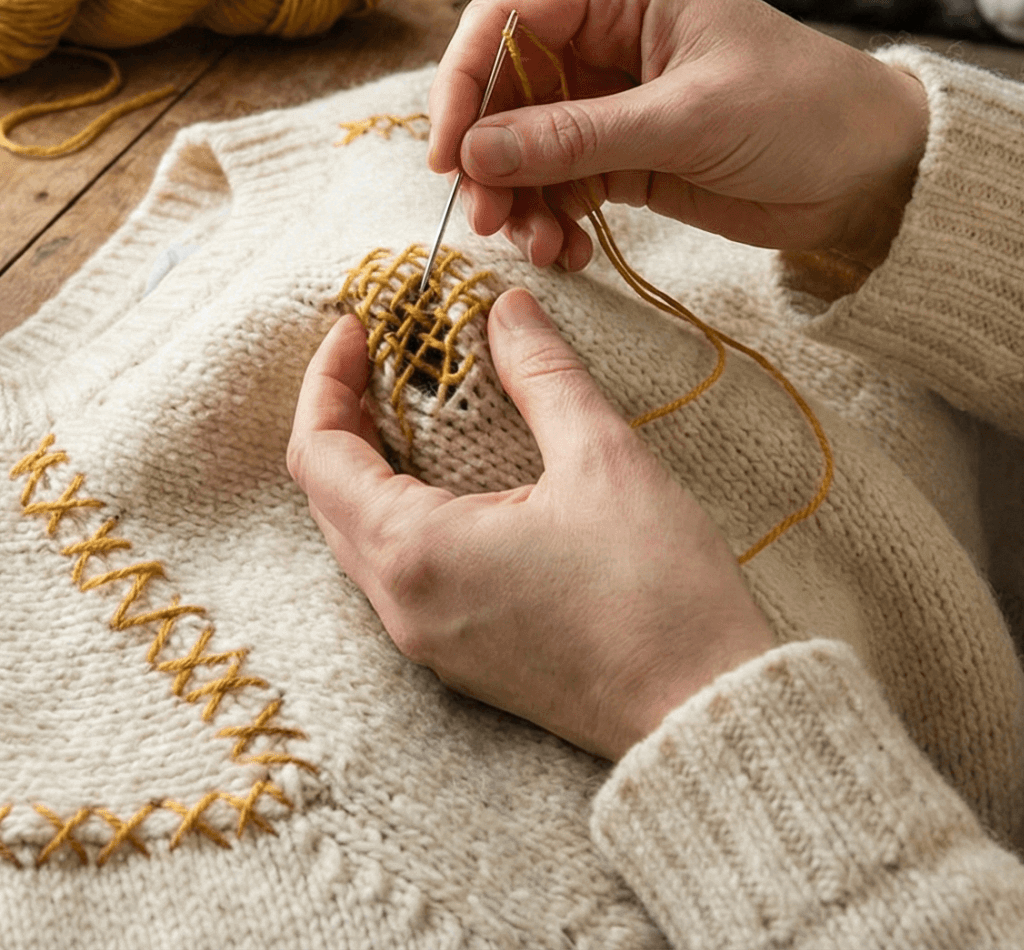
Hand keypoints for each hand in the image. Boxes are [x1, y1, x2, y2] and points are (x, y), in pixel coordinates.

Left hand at [286, 287, 774, 760]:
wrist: (705, 713)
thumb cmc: (657, 593)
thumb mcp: (601, 460)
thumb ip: (542, 374)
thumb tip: (506, 309)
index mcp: (413, 552)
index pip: (318, 453)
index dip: (327, 380)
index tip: (359, 328)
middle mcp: (400, 605)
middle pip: (326, 496)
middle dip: (343, 417)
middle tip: (385, 358)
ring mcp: (426, 641)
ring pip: (358, 538)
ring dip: (370, 468)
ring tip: (415, 407)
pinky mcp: (459, 659)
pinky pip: (398, 573)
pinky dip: (400, 514)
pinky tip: (451, 479)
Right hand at [426, 0, 928, 272]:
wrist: (880, 173)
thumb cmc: (804, 111)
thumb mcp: (688, 120)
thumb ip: (577, 136)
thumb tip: (475, 151)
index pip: (504, 18)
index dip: (462, 82)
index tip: (448, 155)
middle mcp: (604, 36)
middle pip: (501, 88)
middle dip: (488, 156)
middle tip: (490, 218)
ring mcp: (610, 98)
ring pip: (522, 144)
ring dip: (518, 198)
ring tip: (539, 247)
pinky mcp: (624, 154)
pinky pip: (558, 184)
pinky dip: (552, 220)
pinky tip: (571, 252)